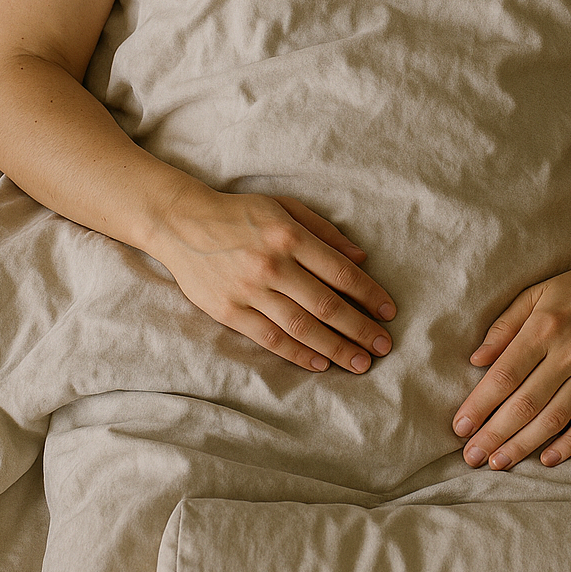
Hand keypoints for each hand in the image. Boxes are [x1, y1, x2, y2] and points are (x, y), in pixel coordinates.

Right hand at [156, 189, 396, 375]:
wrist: (182, 222)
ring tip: (360, 363)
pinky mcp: (228, 311)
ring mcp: (248, 290)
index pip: (339, 272)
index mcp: (289, 235)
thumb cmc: (241, 213)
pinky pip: (270, 339)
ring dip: (336, 348)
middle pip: (326, 305)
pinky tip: (321, 364)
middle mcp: (271, 264)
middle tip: (383, 347)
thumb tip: (361, 260)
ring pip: (302, 327)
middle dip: (360, 329)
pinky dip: (298, 354)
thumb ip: (324, 232)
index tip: (388, 312)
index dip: (369, 295)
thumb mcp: (284, 207)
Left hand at [451, 247, 570, 469]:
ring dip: (525, 444)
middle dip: (495, 434)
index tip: (460, 427)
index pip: (505, 375)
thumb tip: (476, 360)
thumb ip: (505, 325)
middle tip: (472, 457)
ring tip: (499, 463)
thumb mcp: (537, 292)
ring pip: (556, 417)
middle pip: (526, 403)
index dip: (480, 404)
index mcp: (545, 326)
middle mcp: (570, 350)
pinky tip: (548, 459)